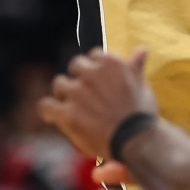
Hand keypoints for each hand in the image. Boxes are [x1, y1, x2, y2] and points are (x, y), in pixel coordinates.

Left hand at [39, 48, 155, 158]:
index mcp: (109, 63)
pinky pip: (46, 106)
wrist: (136, 140)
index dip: (95, 68)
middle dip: (78, 78)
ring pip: (59, 84)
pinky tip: (52, 115)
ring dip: (63, 93)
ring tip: (71, 107)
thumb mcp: (142, 85)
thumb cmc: (142, 113)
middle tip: (85, 95)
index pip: (93, 55)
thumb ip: (136, 66)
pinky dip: (47, 110)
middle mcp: (90, 73)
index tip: (98, 81)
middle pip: (74, 66)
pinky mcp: (67, 113)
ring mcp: (77, 93)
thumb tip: (142, 50)